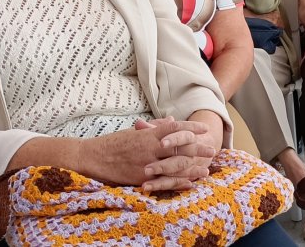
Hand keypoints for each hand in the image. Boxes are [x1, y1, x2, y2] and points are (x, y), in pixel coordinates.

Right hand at [84, 117, 215, 189]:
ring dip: (192, 168)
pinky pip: (163, 181)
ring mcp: (146, 164)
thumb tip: (172, 120)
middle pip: (180, 147)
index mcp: (148, 134)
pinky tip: (189, 184)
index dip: (192, 127)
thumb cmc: (113, 143)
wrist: (91, 157)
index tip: (205, 128)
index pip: (175, 128)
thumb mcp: (134, 132)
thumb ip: (155, 127)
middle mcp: (150, 148)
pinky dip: (177, 183)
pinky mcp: (140, 178)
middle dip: (198, 149)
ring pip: (175, 165)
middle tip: (213, 151)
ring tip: (205, 170)